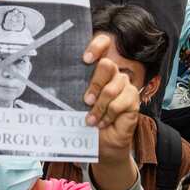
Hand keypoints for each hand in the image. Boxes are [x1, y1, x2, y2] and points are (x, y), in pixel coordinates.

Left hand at [82, 34, 140, 161]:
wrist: (103, 145)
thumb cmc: (89, 122)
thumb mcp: (77, 105)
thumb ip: (74, 91)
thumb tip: (55, 85)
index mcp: (98, 71)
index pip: (103, 45)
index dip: (97, 46)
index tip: (85, 58)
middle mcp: (113, 75)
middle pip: (107, 65)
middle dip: (94, 84)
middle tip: (86, 101)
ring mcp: (125, 86)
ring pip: (111, 88)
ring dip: (99, 107)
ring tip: (91, 120)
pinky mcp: (133, 99)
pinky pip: (119, 103)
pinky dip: (108, 115)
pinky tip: (103, 123)